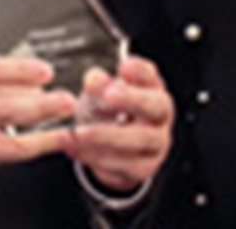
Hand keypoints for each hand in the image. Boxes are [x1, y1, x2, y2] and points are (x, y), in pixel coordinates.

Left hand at [67, 55, 173, 192]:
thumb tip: (94, 79)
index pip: (153, 78)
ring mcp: (155, 147)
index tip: (123, 66)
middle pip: (156, 107)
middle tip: (108, 94)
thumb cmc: (111, 112)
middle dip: (131, 100)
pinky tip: (74, 147)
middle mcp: (160, 120)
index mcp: (154, 94)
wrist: (112, 147)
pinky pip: (123, 167)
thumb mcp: (102, 94)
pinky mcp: (142, 170)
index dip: (140, 72)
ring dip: (105, 135)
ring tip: (78, 131)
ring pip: (138, 142)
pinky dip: (96, 157)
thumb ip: (99, 85)